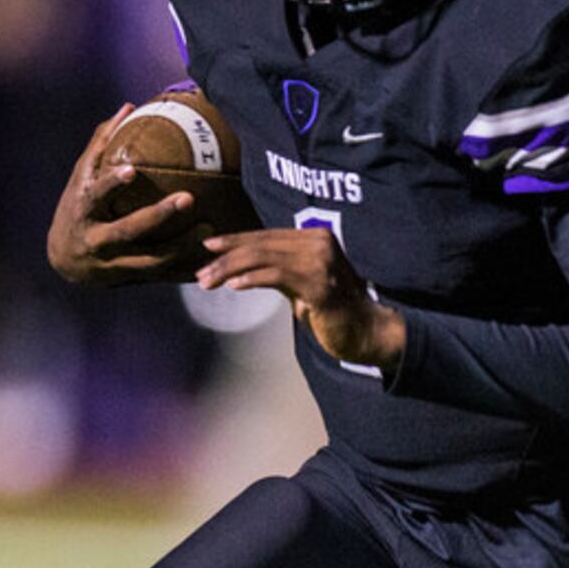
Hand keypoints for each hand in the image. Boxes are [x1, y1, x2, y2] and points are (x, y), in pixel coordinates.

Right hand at [45, 106, 207, 285]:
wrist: (64, 259)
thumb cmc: (77, 206)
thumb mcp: (81, 177)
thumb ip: (102, 143)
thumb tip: (127, 107)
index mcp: (85, 207)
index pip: (97, 193)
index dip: (113, 183)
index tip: (132, 170)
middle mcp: (97, 237)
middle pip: (130, 228)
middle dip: (159, 215)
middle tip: (188, 198)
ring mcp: (113, 261)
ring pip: (150, 259)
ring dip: (180, 247)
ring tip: (208, 230)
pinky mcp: (129, 277)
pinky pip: (160, 276)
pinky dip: (183, 271)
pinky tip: (207, 264)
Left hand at [196, 228, 406, 371]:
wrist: (367, 331)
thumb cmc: (334, 311)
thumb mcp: (302, 283)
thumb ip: (280, 270)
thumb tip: (242, 267)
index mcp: (315, 238)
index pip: (266, 236)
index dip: (235, 240)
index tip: (208, 246)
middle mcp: (319, 243)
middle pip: (261, 244)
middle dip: (225, 258)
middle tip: (201, 272)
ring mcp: (321, 262)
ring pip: (263, 258)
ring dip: (229, 270)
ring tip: (208, 282)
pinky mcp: (320, 284)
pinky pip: (276, 276)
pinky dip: (250, 279)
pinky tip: (233, 286)